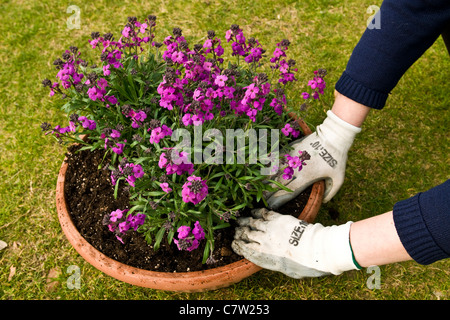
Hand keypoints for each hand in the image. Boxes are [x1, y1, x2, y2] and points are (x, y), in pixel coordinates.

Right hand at [232, 208, 358, 278]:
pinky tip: (254, 212)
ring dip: (244, 221)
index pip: (244, 249)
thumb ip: (274, 263)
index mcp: (264, 257)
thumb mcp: (286, 270)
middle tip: (236, 230)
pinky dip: (257, 212)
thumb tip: (270, 259)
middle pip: (245, 234)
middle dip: (239, 232)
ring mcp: (269, 229)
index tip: (234, 243)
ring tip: (240, 220)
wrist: (314, 250)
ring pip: (251, 223)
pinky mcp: (277, 219)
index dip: (237, 245)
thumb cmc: (304, 265)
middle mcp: (263, 243)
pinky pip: (263, 214)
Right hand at [266, 110, 360, 208]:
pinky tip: (262, 169)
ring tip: (257, 186)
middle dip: (269, 192)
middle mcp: (296, 169)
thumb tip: (323, 202)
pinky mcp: (291, 148)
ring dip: (265, 179)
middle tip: (261, 199)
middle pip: (278, 183)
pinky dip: (269, 164)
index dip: (279, 199)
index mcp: (306, 177)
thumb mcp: (339, 178)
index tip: (271, 206)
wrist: (333, 136)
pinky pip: (277, 157)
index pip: (289, 191)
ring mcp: (292, 157)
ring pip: (275, 170)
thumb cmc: (337, 157)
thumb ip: (331, 192)